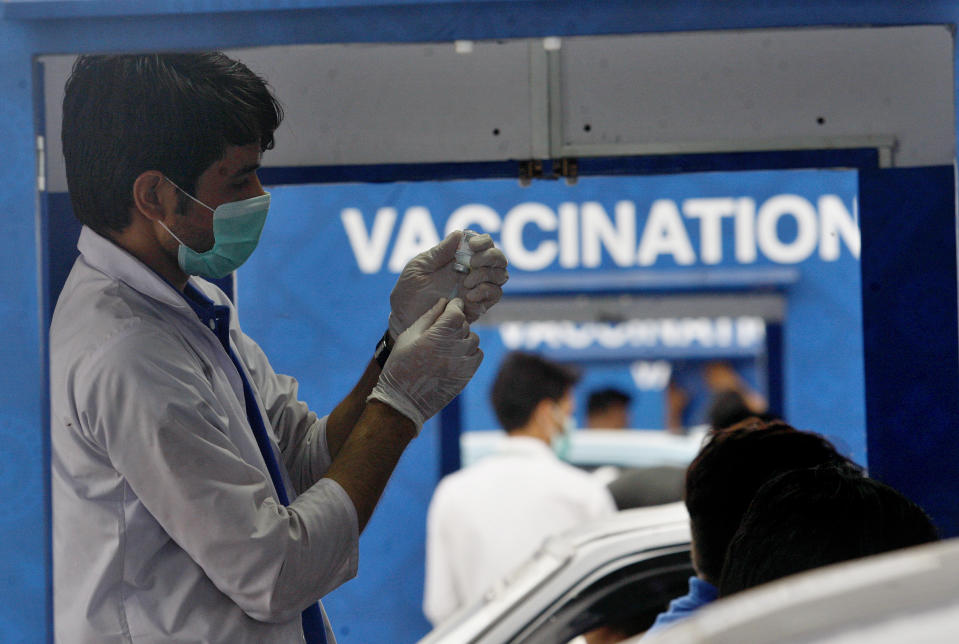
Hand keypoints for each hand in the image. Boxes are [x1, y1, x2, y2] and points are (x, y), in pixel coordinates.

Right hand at [370, 298, 482, 430]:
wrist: (403, 401)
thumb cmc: (400, 365)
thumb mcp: (408, 336)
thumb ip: (428, 317)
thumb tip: (444, 302)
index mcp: (436, 336)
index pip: (457, 312)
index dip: (455, 305)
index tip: (452, 305)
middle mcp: (453, 348)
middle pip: (465, 324)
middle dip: (456, 322)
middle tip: (442, 329)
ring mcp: (462, 363)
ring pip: (473, 339)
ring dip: (463, 337)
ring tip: (447, 344)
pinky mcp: (467, 375)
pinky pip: (477, 355)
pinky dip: (470, 352)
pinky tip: (455, 355)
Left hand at [388, 230, 507, 339]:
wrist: (405, 319)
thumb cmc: (408, 292)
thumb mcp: (419, 267)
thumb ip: (439, 252)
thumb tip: (459, 234)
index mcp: (458, 258)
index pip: (482, 243)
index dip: (483, 241)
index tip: (471, 245)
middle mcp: (471, 271)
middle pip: (498, 258)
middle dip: (489, 257)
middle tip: (472, 264)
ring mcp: (476, 289)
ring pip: (501, 275)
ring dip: (487, 274)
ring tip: (467, 282)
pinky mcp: (478, 306)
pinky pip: (495, 295)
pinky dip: (486, 291)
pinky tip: (469, 296)